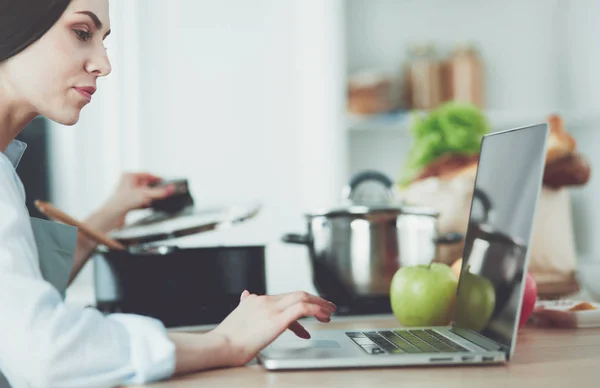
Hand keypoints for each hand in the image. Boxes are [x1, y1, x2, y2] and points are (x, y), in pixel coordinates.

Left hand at [101, 172, 174, 227]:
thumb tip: (171, 189)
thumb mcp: (145, 194)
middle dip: (153, 189)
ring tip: (155, 200)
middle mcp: (127, 183)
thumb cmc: (121, 202)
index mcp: (129, 176)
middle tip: (161, 192)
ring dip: (150, 197)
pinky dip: (145, 203)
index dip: (157, 178)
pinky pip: (140, 201)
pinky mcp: (127, 202)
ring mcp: (127, 193)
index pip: (147, 174)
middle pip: (146, 184)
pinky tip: (149, 206)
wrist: (111, 216)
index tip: (166, 182)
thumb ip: (159, 192)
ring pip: (143, 193)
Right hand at [211, 291, 335, 365]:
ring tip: (329, 313)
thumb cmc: (226, 340)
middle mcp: (265, 300)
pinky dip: (316, 309)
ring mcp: (272, 307)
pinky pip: (303, 307)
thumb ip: (244, 306)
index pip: (283, 299)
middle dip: (314, 300)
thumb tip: (245, 295)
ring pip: (303, 297)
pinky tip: (323, 316)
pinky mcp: (278, 318)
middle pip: (296, 294)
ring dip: (320, 304)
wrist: (220, 346)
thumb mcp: (236, 318)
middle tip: (326, 308)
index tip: (305, 319)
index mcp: (255, 301)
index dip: (297, 306)